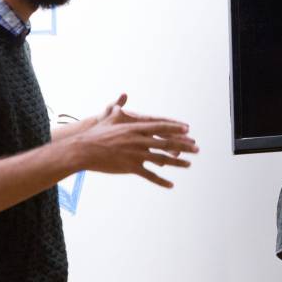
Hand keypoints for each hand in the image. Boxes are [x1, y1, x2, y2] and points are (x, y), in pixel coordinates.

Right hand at [70, 93, 197, 186]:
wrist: (84, 149)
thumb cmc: (97, 133)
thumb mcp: (109, 117)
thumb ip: (119, 107)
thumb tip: (122, 96)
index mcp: (137, 128)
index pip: (161, 127)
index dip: (175, 128)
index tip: (188, 130)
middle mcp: (140, 140)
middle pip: (167, 143)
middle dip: (184, 146)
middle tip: (197, 148)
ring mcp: (137, 154)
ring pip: (162, 159)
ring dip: (177, 162)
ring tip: (189, 164)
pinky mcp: (131, 167)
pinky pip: (149, 175)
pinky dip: (161, 181)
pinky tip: (171, 185)